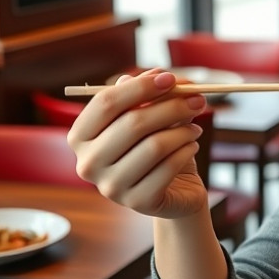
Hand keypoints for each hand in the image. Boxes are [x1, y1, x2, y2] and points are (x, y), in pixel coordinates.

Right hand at [68, 69, 209, 218]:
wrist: (173, 189)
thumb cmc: (155, 146)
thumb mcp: (151, 117)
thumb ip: (151, 95)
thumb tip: (160, 76)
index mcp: (80, 137)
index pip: (105, 103)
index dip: (140, 87)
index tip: (171, 78)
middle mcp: (88, 164)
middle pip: (132, 123)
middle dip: (172, 106)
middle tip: (198, 100)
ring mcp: (110, 187)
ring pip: (154, 146)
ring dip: (183, 131)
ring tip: (195, 128)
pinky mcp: (138, 202)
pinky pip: (169, 167)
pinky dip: (186, 150)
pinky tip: (191, 146)